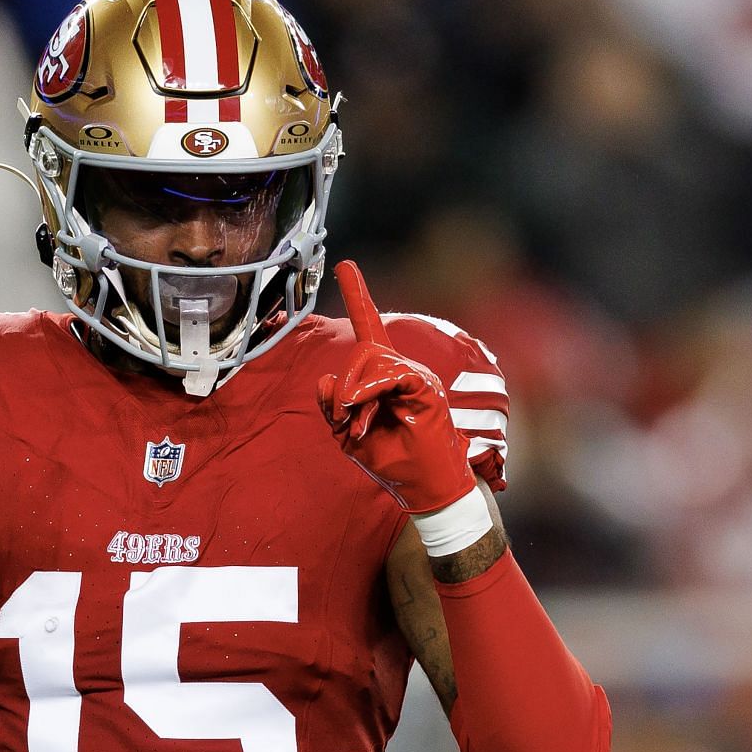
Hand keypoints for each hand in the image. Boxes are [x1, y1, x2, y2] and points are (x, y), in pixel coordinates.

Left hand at [315, 261, 475, 515]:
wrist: (424, 487)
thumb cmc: (390, 461)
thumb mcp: (347, 434)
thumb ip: (333, 407)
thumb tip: (326, 380)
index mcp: (383, 377)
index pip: (369, 328)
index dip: (358, 295)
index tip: (345, 264)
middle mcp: (402, 369)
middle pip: (361, 352)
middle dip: (346, 390)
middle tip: (349, 423)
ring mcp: (417, 375)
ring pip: (371, 361)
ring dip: (356, 398)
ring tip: (363, 427)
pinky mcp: (425, 386)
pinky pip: (390, 373)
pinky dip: (371, 392)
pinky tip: (368, 413)